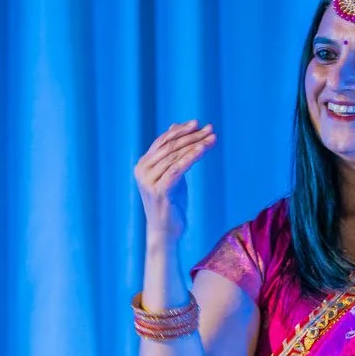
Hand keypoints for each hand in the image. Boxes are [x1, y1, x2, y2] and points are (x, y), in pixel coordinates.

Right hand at [134, 121, 215, 242]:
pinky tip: (203, 150)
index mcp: (143, 164)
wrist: (165, 232)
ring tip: (212, 138)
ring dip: (196, 145)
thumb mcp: (172, 174)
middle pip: (170, 146)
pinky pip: (177, 169)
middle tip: (210, 129)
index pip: (163, 141)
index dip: (181, 131)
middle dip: (192, 136)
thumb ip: (172, 153)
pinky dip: (191, 158)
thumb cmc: (170, 203)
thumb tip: (175, 126)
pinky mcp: (159, 190)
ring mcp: (149, 180)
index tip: (198, 123)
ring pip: (175, 156)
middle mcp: (142, 170)